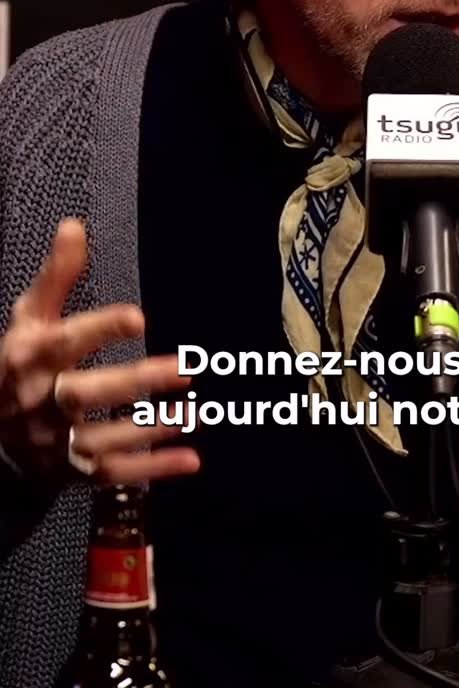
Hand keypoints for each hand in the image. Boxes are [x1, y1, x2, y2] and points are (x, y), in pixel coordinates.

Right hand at [0, 218, 199, 483]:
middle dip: (134, 384)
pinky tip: (192, 461)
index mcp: (31, 359)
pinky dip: (153, 471)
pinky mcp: (73, 472)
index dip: (100, 329)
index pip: (65, 343)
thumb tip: (75, 226)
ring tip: (195, 412)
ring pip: (104, 439)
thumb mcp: (30, 318)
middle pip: (85, 395)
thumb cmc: (20, 364)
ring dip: (151, 429)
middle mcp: (42, 401)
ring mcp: (57, 442)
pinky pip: (115, 475)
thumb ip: (57, 276)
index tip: (138, 317)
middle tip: (185, 370)